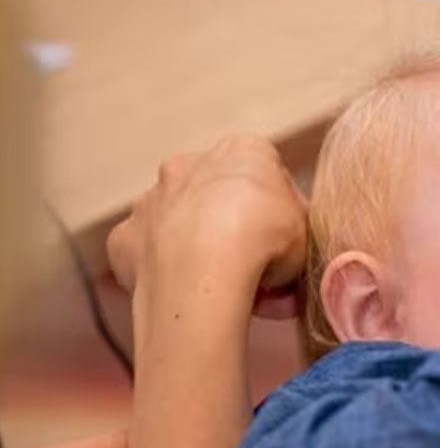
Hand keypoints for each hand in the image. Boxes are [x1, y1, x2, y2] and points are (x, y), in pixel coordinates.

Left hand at [107, 135, 306, 318]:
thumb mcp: (306, 231)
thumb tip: (286, 242)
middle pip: (217, 198)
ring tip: (225, 293)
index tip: (287, 244)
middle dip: (236, 232)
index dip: (280, 213)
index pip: (266, 176)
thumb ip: (295, 227)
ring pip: (180, 227)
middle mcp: (189, 165)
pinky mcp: (125, 237)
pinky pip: (149, 256)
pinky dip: (167, 274)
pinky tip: (188, 297)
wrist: (205, 269)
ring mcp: (151, 200)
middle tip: (258, 273)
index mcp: (242, 151)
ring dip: (200, 252)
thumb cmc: (265, 240)